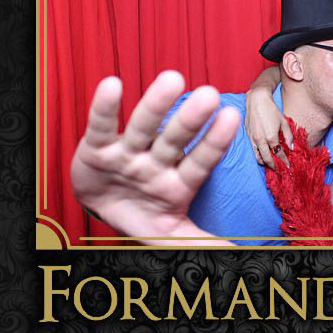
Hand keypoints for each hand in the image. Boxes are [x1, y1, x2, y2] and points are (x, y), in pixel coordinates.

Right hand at [71, 71, 240, 243]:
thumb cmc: (144, 212)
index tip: (232, 118)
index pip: (200, 163)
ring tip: (172, 80)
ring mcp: (128, 153)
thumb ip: (199, 242)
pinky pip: (101, 127)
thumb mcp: (170, 233)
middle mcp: (156, 162)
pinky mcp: (98, 147)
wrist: (102, 206)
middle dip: (190, 121)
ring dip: (155, 106)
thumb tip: (234, 252)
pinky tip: (112, 85)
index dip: (214, 144)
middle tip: (209, 95)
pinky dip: (105, 108)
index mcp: (178, 183)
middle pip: (175, 140)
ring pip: (143, 127)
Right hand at [244, 87, 291, 167]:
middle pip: (268, 160)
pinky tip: (264, 155)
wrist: (256, 100)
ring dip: (265, 163)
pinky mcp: (247, 137)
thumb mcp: (283, 122)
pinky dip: (258, 156)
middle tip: (280, 170)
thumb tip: (291, 148)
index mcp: (271, 137)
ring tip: (272, 164)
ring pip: (258, 158)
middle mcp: (261, 140)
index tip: (288, 167)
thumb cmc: (271, 109)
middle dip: (275, 167)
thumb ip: (288, 136)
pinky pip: (253, 151)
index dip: (284, 162)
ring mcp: (253, 139)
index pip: (279, 155)